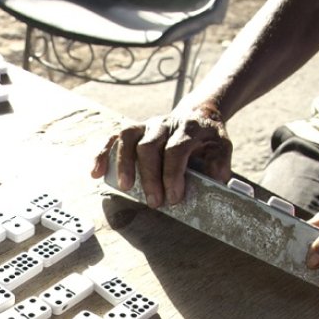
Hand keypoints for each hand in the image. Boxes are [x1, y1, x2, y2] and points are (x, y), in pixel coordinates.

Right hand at [90, 105, 232, 208]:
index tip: (174, 198)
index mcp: (189, 128)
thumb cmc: (207, 142)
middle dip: (150, 177)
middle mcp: (165, 123)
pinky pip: (113, 138)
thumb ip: (220, 164)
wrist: (199, 117)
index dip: (172, 175)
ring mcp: (147, 125)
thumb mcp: (222, 149)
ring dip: (124, 164)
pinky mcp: (134, 130)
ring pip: (128, 137)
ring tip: (126, 188)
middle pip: (149, 146)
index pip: (176, 150)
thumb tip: (214, 181)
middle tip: (154, 202)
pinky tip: (96, 173)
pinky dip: (102, 154)